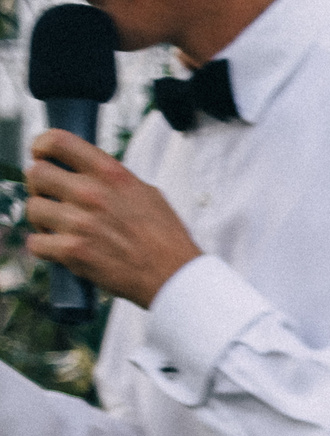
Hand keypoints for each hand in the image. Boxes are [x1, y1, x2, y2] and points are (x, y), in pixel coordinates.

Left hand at [25, 130, 201, 307]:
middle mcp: (92, 193)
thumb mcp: (147, 194)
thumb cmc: (166, 240)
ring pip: (33, 208)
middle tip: (52, 199)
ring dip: (42, 219)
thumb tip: (89, 173)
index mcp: (111, 174)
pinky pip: (36, 242)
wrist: (175, 278)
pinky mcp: (73, 252)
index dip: (42, 146)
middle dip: (40, 187)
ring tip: (60, 228)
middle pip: (37, 174)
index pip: (58, 141)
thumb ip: (113, 179)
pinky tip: (60, 249)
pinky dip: (45, 248)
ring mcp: (80, 223)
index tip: (42, 156)